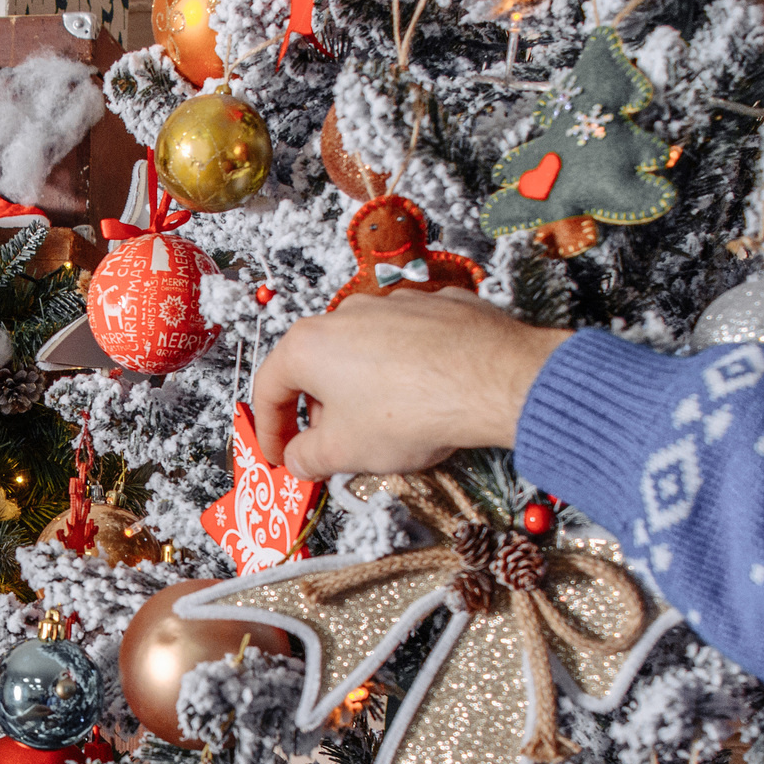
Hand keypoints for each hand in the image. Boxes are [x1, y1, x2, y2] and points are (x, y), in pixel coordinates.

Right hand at [251, 291, 571, 480]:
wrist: (494, 379)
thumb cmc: (413, 411)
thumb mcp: (344, 453)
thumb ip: (307, 459)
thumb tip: (301, 460)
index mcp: (309, 345)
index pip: (269, 388)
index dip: (271, 430)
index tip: (281, 454)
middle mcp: (347, 313)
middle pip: (317, 367)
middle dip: (320, 410)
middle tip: (334, 446)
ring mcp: (395, 303)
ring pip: (364, 351)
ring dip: (364, 388)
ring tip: (386, 424)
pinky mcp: (437, 305)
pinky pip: (409, 340)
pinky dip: (406, 368)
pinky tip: (425, 396)